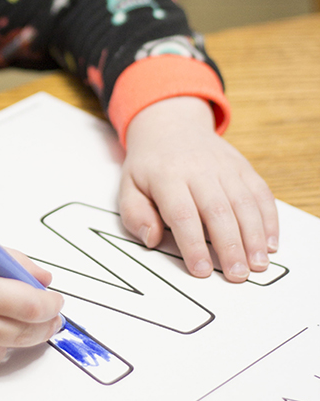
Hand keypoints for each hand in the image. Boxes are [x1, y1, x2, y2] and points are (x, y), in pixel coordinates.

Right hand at [0, 232, 63, 375]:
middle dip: (43, 326)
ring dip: (16, 339)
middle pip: (24, 334)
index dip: (50, 306)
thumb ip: (11, 262)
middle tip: (50, 318)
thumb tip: (44, 281)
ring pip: (3, 352)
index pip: (32, 307)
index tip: (55, 301)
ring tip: (21, 326)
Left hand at [119, 96, 277, 281]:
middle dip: (230, 246)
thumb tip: (151, 240)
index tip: (202, 270)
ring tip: (258, 264)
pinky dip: (269, 219)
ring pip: (244, 202)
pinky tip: (271, 243)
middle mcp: (198, 170)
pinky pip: (261, 192)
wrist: (171, 125)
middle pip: (218, 210)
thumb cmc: (150, 165)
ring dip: (254, 236)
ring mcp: (224, 167)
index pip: (182, 214)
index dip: (194, 244)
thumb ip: (135, 215)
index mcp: (167, 176)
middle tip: (238, 275)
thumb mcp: (129, 186)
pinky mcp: (242, 166)